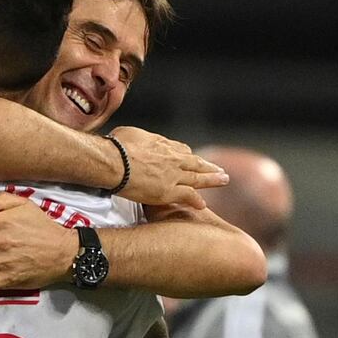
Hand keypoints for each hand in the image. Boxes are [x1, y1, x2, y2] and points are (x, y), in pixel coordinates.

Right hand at [110, 126, 228, 209]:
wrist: (115, 161)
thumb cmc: (117, 147)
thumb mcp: (130, 133)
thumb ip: (137, 138)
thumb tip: (131, 140)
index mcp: (162, 144)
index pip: (181, 150)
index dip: (187, 156)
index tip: (192, 158)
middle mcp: (172, 159)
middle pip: (195, 162)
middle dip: (208, 166)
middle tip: (220, 169)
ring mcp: (172, 175)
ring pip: (197, 177)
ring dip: (211, 179)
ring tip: (222, 180)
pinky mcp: (168, 191)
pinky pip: (187, 196)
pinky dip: (196, 200)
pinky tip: (202, 204)